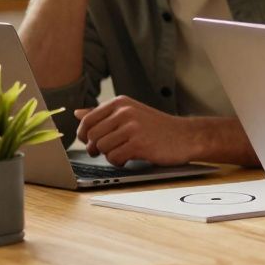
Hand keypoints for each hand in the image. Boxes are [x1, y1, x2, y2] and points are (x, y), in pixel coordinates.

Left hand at [74, 96, 194, 165]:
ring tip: (122, 152)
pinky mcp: (139, 144)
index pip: (87, 119)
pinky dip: (118, 162)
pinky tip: (129, 158)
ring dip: (109, 155)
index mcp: (121, 103)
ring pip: (102, 147)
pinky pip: (114, 157)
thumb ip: (104, 114)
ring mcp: (133, 128)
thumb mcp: (132, 113)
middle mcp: (125, 112)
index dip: (84, 135)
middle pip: (92, 135)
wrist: (187, 136)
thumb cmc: (158, 127)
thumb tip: (77, 113)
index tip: (91, 141)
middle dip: (95, 147)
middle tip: (106, 151)